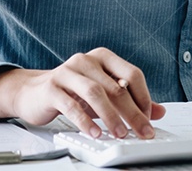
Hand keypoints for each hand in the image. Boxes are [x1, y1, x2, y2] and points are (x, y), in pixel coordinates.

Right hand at [0, 47, 165, 138]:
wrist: (32, 92)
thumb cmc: (72, 92)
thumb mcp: (104, 94)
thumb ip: (131, 101)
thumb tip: (159, 112)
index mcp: (103, 57)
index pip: (132, 74)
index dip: (144, 97)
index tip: (149, 119)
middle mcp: (86, 60)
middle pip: (116, 86)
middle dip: (132, 112)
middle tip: (141, 131)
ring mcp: (67, 71)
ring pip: (95, 93)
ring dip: (110, 116)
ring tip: (119, 133)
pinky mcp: (51, 88)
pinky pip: (71, 105)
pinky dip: (85, 121)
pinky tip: (94, 133)